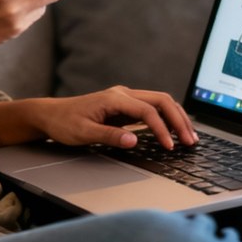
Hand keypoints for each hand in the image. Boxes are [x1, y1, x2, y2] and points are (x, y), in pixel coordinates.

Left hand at [4, 87, 197, 149]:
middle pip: (161, 101)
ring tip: (189, 137)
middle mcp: (123, 94)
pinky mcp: (125, 107)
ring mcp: (125, 99)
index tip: (170, 147)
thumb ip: (110, 136)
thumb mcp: (83, 133)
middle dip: (178, 120)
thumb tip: (134, 140)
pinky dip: (167, 118)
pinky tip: (174, 131)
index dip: (162, 129)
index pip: (147, 111)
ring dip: (176, 118)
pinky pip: (152, 109)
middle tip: (190, 141)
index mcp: (114, 98)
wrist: (51, 115)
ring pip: (160, 102)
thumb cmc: (64, 123)